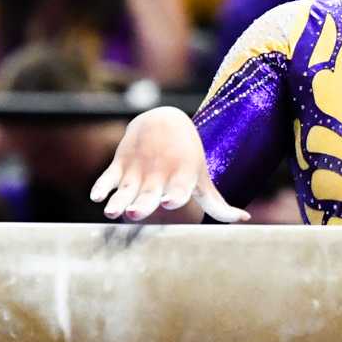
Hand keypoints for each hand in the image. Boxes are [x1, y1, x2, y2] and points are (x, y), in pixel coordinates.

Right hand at [89, 106, 248, 222]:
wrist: (163, 120)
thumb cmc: (187, 157)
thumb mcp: (203, 178)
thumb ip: (218, 204)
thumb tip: (245, 220)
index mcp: (181, 179)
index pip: (178, 189)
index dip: (174, 195)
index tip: (168, 201)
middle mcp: (159, 175)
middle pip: (150, 193)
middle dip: (142, 204)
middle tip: (135, 213)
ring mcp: (138, 170)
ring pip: (126, 189)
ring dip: (118, 200)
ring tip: (111, 211)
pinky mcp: (120, 164)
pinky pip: (108, 176)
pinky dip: (102, 185)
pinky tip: (96, 196)